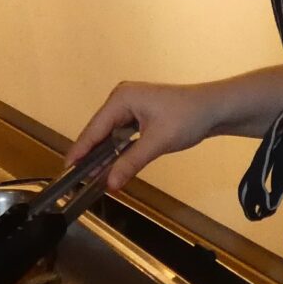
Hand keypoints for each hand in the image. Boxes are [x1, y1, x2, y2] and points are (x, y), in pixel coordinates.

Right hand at [65, 82, 224, 190]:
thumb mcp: (157, 142)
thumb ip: (130, 163)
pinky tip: (111, 166)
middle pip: (99, 131)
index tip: (66, 170)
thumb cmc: (187, 119)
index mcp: (121, 98)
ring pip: (110, 134)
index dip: (80, 150)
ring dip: (104, 154)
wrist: (216, 108)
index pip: (95, 128)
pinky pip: (121, 134)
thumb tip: (110, 185)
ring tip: (90, 176)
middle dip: (90, 155)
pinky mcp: (139, 114)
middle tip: (76, 179)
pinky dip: (117, 150)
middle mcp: (121, 98)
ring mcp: (130, 105)